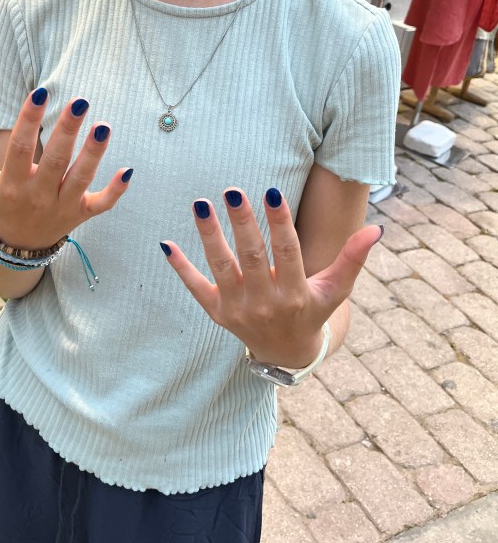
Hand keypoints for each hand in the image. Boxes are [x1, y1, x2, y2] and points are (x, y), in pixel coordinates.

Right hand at [0, 88, 131, 249]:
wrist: (17, 249)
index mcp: (12, 184)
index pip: (19, 149)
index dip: (28, 121)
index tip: (39, 92)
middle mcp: (39, 195)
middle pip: (55, 161)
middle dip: (67, 131)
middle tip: (80, 101)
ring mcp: (62, 206)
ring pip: (81, 179)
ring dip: (94, 154)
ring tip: (104, 125)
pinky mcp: (82, 215)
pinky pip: (102, 204)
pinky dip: (116, 190)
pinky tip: (128, 169)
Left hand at [160, 187, 382, 367]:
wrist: (285, 352)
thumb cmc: (312, 310)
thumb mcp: (335, 289)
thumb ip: (352, 258)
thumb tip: (376, 229)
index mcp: (296, 294)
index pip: (287, 252)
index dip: (280, 222)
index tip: (271, 191)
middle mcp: (265, 303)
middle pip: (252, 257)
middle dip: (242, 223)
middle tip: (232, 190)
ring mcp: (238, 309)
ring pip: (221, 267)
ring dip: (209, 236)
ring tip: (201, 204)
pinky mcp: (216, 312)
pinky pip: (196, 287)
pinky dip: (181, 267)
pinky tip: (166, 243)